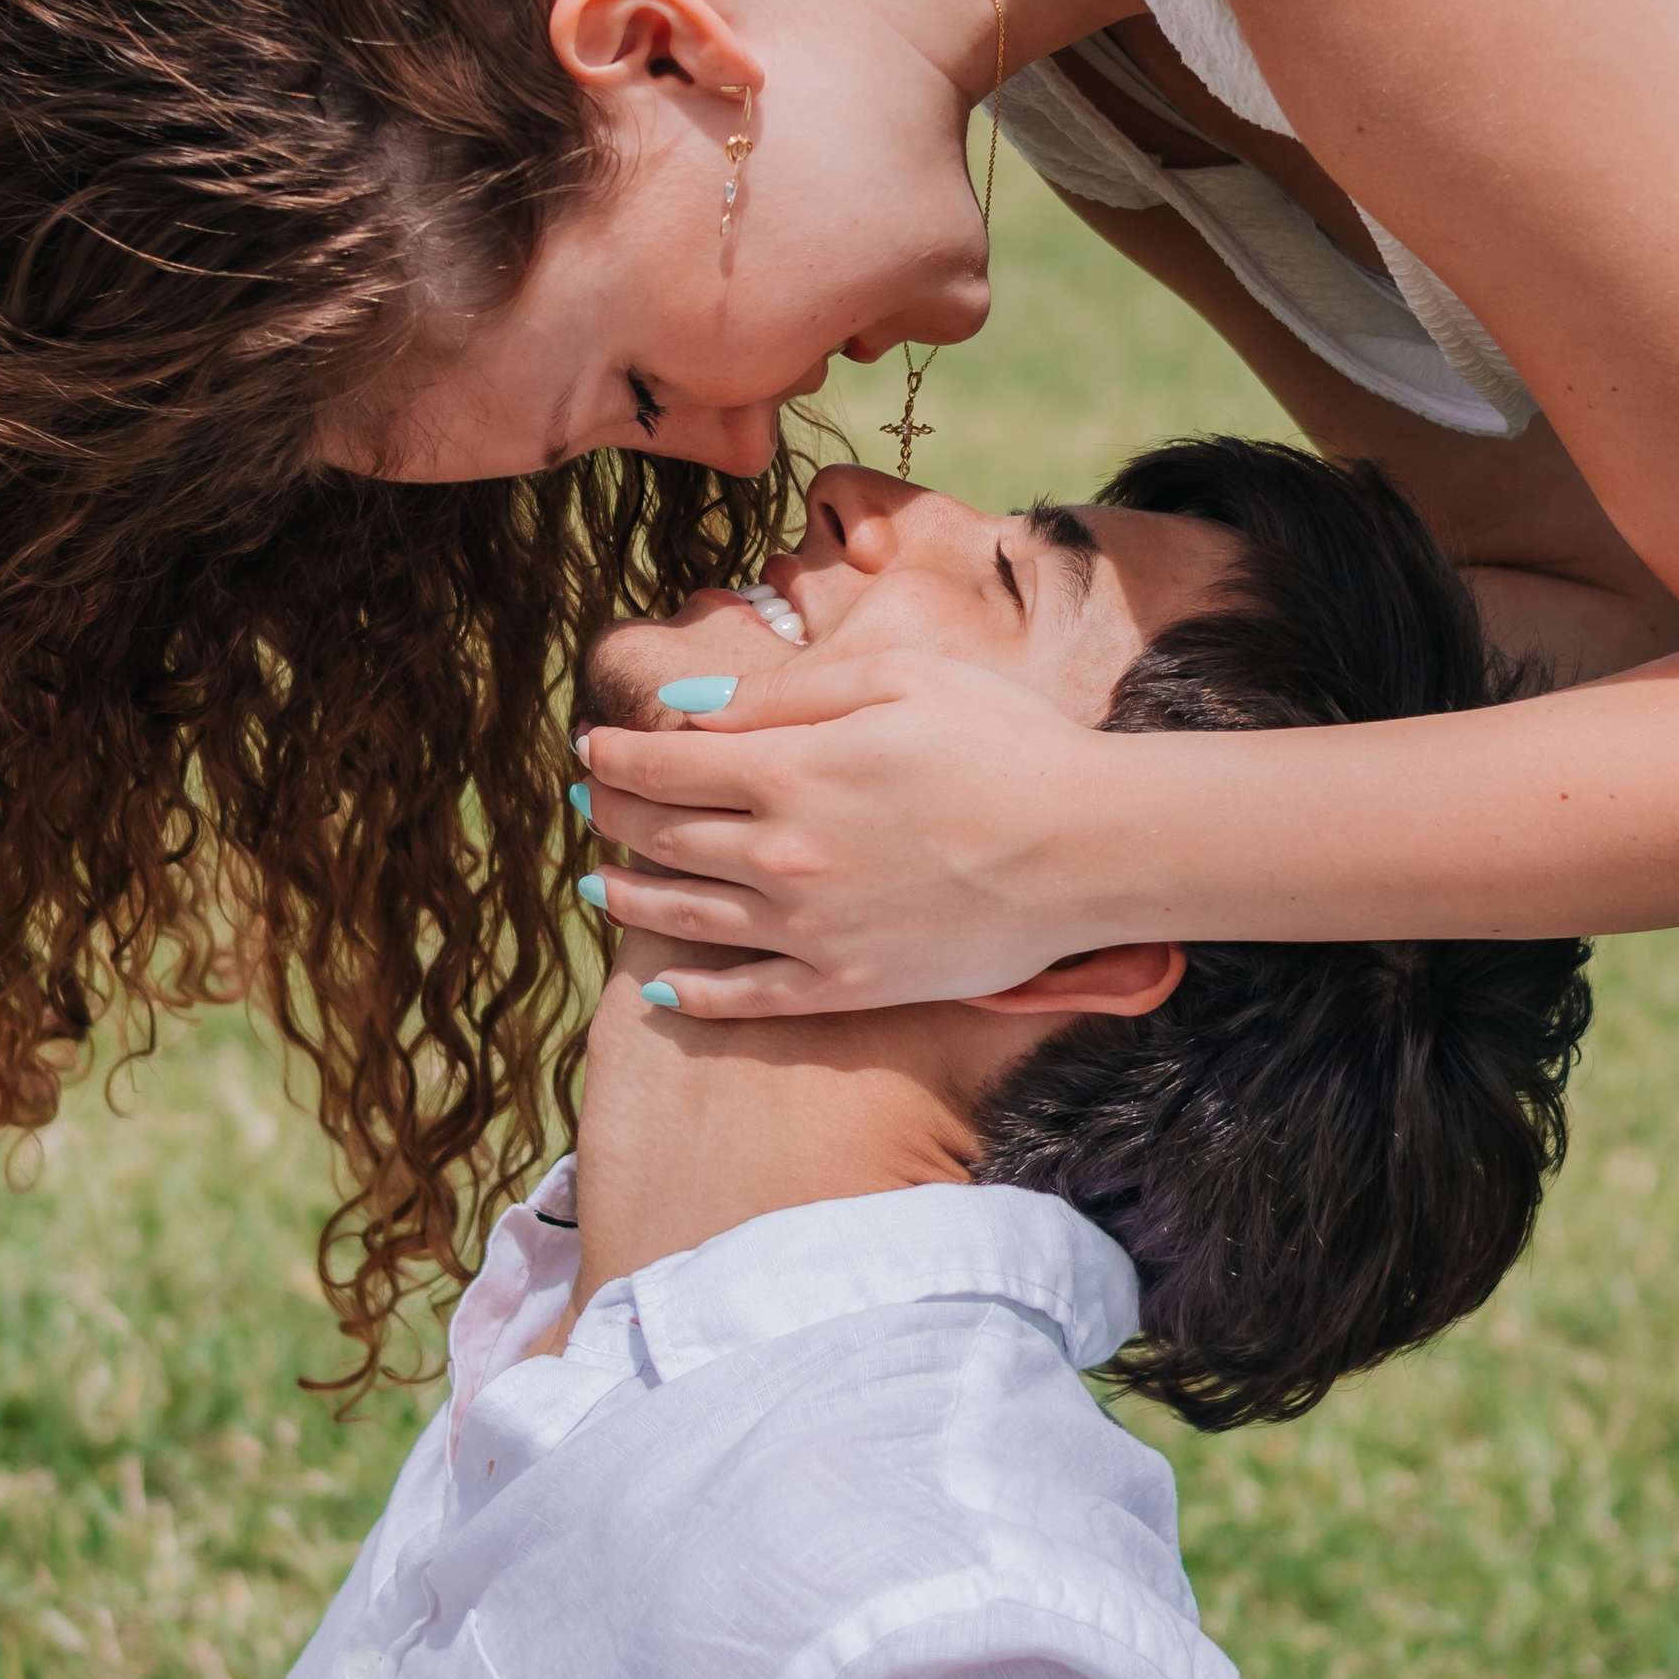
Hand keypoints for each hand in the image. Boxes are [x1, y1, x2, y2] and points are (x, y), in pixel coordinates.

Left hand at [575, 648, 1119, 1020]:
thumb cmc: (1005, 741)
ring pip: (688, 919)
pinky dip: (691, 994)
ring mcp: (811, 930)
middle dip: (615, 815)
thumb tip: (697, 710)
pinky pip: (747, 999)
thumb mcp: (895, 679)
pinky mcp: (849, 986)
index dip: (616, 755)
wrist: (1088, 846)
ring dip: (631, 899)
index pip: (666, 764)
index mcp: (789, 771)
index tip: (590, 748)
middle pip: (666, 837)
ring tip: (597, 887)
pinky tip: (656, 987)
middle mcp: (782, 855)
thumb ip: (787, 695)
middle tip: (589, 803)